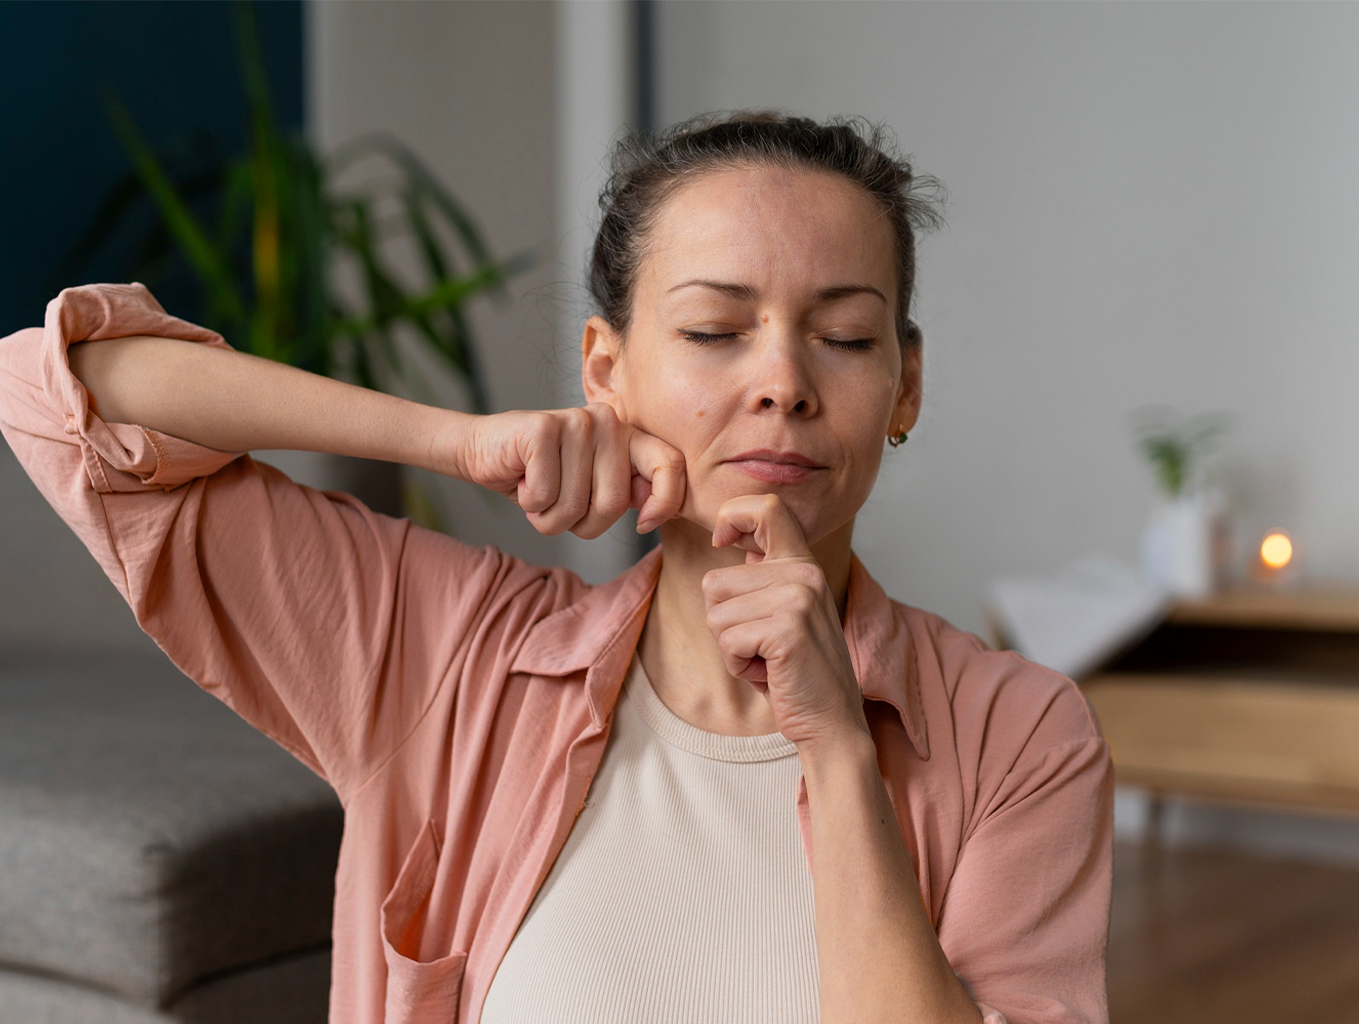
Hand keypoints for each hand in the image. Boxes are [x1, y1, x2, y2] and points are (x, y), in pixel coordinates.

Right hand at [457, 405, 686, 538]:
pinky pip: (545, 496)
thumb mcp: (591, 489)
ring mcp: (575, 421)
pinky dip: (530, 504)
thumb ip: (626, 493)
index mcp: (626, 435)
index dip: (665, 503)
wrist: (485, 453)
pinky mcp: (542, 429)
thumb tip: (656, 510)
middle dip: (582, 523)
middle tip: (560, 507)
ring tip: (538, 493)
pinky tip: (523, 481)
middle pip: (614, 503)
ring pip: (575, 505)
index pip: (670, 464)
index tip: (644, 525)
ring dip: (550, 517)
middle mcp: (606, 421)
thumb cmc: (542, 476)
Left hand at [701, 494, 869, 750]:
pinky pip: (727, 641)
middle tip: (762, 644)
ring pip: (716, 615)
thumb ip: (763, 575)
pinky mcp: (787, 629)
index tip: (723, 541)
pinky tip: (769, 672)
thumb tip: (729, 533)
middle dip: (724, 622)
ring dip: (731, 647)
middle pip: (714, 583)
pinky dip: (738, 665)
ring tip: (767, 658)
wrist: (831, 721)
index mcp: (803, 563)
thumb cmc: (797, 670)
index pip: (767, 507)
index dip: (732, 516)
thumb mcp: (784, 610)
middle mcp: (803, 573)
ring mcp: (797, 598)